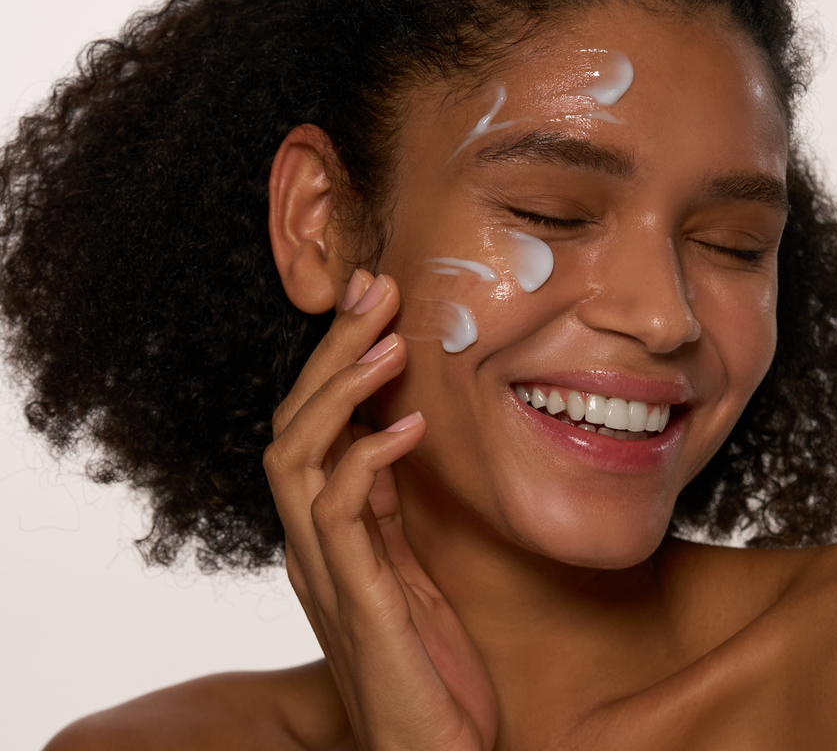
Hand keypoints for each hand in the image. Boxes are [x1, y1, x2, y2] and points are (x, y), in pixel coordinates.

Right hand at [264, 270, 498, 750]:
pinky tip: (412, 428)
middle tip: (374, 288)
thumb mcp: (408, 567)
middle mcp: (312, 543)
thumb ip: (387, 507)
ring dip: (342, 392)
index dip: (335, 358)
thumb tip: (393, 433)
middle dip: (331, 351)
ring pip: (298, 456)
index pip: (311, 423)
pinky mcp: (358, 603)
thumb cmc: (425, 665)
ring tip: (390, 342)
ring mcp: (327, 572)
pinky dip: (369, 460)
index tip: (373, 298)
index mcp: (326, 529)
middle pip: (294, 422)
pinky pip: (340, 515)